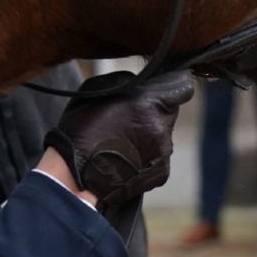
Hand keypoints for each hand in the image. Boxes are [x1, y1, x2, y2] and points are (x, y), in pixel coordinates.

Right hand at [42, 70, 192, 204]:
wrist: (74, 175)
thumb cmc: (80, 129)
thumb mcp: (98, 89)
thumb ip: (128, 81)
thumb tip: (145, 82)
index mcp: (149, 102)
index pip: (182, 86)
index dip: (173, 85)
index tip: (163, 88)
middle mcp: (161, 127)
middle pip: (170, 111)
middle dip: (156, 111)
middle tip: (131, 118)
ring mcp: (163, 151)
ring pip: (164, 134)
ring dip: (150, 133)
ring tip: (123, 140)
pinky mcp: (161, 172)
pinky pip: (159, 155)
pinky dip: (147, 155)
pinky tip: (126, 156)